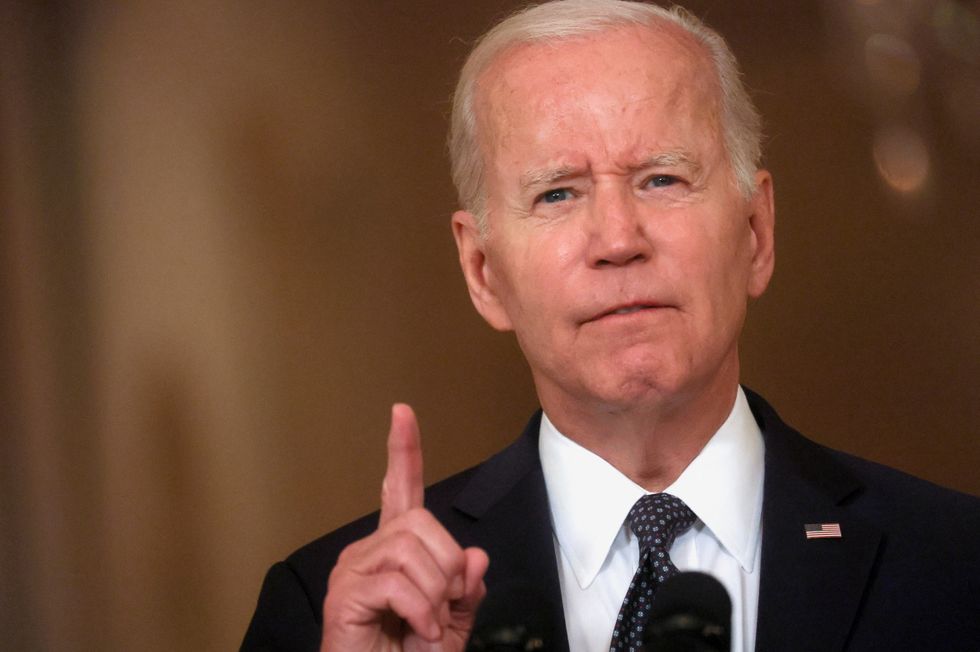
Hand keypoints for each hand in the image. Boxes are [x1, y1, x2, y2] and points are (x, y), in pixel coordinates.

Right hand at [321, 404, 489, 651]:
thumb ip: (466, 587)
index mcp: (395, 551)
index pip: (400, 490)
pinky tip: (417, 630)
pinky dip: (421, 612)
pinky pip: (399, 584)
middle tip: (444, 605)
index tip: (403, 412)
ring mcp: (352, 570)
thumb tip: (474, 556)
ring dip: (435, 594)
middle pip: (421, 522)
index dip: (404, 451)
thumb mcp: (453, 622)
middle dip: (447, 565)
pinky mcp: (344, 594)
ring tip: (427, 623)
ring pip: (412, 550)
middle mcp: (368, 551)